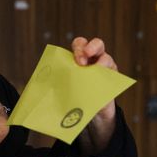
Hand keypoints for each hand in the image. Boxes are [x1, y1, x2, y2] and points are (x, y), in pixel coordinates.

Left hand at [71, 37, 117, 152]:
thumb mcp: (66, 86)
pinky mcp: (112, 79)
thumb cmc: (76, 94)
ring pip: (107, 58)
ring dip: (102, 63)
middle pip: (97, 44)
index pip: (80, 44)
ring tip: (96, 71)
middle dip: (91, 48)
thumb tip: (42, 88)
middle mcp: (95, 58)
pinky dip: (108, 78)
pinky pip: (113, 75)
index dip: (79, 48)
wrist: (91, 111)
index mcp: (81, 56)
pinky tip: (102, 84)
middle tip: (82, 62)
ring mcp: (105, 68)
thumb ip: (61, 80)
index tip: (76, 60)